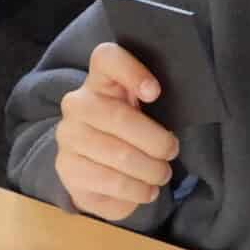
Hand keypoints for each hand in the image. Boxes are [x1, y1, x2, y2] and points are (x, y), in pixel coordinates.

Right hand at [55, 42, 179, 221]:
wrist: (91, 166)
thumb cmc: (129, 132)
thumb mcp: (142, 111)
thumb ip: (154, 104)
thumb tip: (182, 110)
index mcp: (99, 80)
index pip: (107, 58)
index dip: (132, 71)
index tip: (156, 93)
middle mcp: (77, 104)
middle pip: (119, 117)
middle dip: (155, 140)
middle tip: (172, 152)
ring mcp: (68, 136)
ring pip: (118, 154)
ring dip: (150, 170)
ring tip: (161, 175)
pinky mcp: (67, 168)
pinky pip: (110, 182)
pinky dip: (137, 190)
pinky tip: (146, 191)